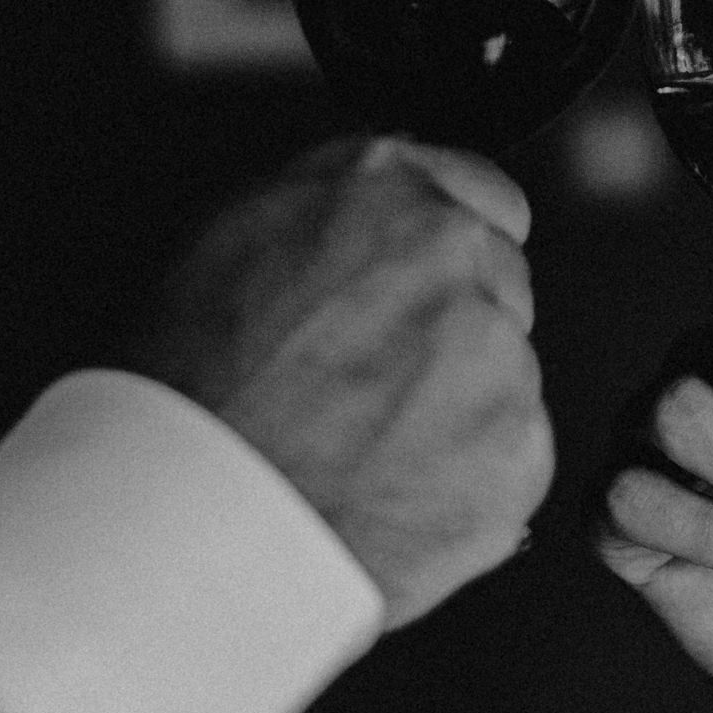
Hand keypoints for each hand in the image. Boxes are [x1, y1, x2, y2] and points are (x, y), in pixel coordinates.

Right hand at [139, 136, 553, 629]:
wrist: (198, 524)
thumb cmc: (190, 397)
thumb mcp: (230, 245)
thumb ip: (331, 215)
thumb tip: (371, 214)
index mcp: (382, 188)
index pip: (483, 195)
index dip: (448, 253)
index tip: (425, 292)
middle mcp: (453, 256)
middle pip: (499, 286)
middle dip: (454, 330)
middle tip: (373, 386)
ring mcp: (500, 356)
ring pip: (506, 377)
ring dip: (460, 408)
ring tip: (363, 451)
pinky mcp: (523, 451)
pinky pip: (512, 461)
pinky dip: (467, 482)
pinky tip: (389, 493)